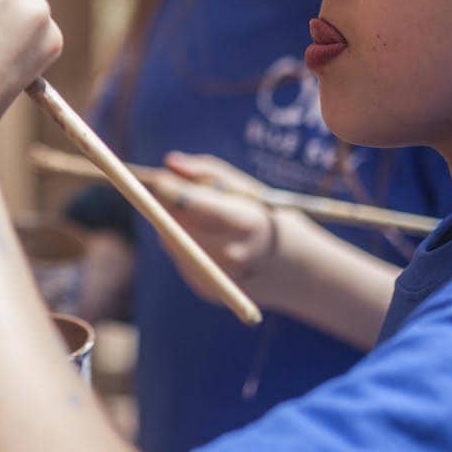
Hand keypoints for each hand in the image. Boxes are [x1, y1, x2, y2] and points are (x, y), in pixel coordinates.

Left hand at [151, 152, 285, 306]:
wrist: (293, 267)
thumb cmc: (265, 217)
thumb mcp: (244, 188)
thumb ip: (205, 172)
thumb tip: (169, 163)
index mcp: (244, 223)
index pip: (192, 204)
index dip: (169, 190)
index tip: (158, 178)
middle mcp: (230, 254)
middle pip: (175, 224)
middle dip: (166, 205)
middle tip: (166, 189)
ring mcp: (217, 276)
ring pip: (172, 241)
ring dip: (173, 223)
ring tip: (195, 215)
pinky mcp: (206, 289)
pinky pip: (180, 257)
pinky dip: (182, 243)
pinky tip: (203, 239)